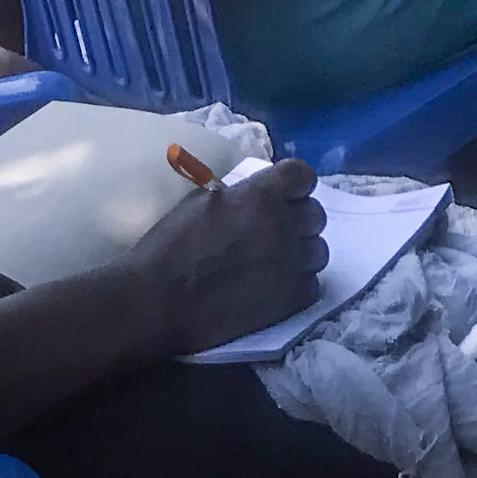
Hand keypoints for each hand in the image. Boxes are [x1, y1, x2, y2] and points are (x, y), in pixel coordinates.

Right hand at [130, 157, 324, 354]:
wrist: (158, 302)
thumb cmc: (169, 247)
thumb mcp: (200, 200)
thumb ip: (238, 194)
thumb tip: (253, 193)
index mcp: (261, 194)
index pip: (303, 175)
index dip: (295, 185)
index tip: (285, 195)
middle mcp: (283, 224)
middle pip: (316, 213)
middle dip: (298, 220)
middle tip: (275, 232)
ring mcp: (290, 264)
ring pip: (319, 251)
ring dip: (301, 253)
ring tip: (276, 263)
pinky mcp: (290, 301)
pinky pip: (312, 285)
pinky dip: (297, 285)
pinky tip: (274, 288)